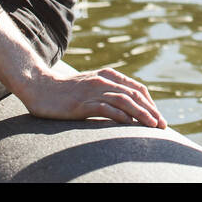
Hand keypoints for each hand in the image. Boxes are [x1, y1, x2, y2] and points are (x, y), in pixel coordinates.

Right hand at [19, 66, 167, 128]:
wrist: (39, 87)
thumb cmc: (66, 91)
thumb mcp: (91, 87)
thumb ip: (107, 92)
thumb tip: (127, 109)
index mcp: (108, 75)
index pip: (137, 89)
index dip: (150, 103)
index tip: (158, 118)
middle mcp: (103, 81)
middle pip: (134, 95)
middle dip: (151, 111)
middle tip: (162, 126)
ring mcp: (93, 91)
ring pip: (124, 101)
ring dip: (141, 113)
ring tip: (152, 126)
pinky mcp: (82, 103)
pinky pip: (105, 108)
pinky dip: (120, 116)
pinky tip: (129, 125)